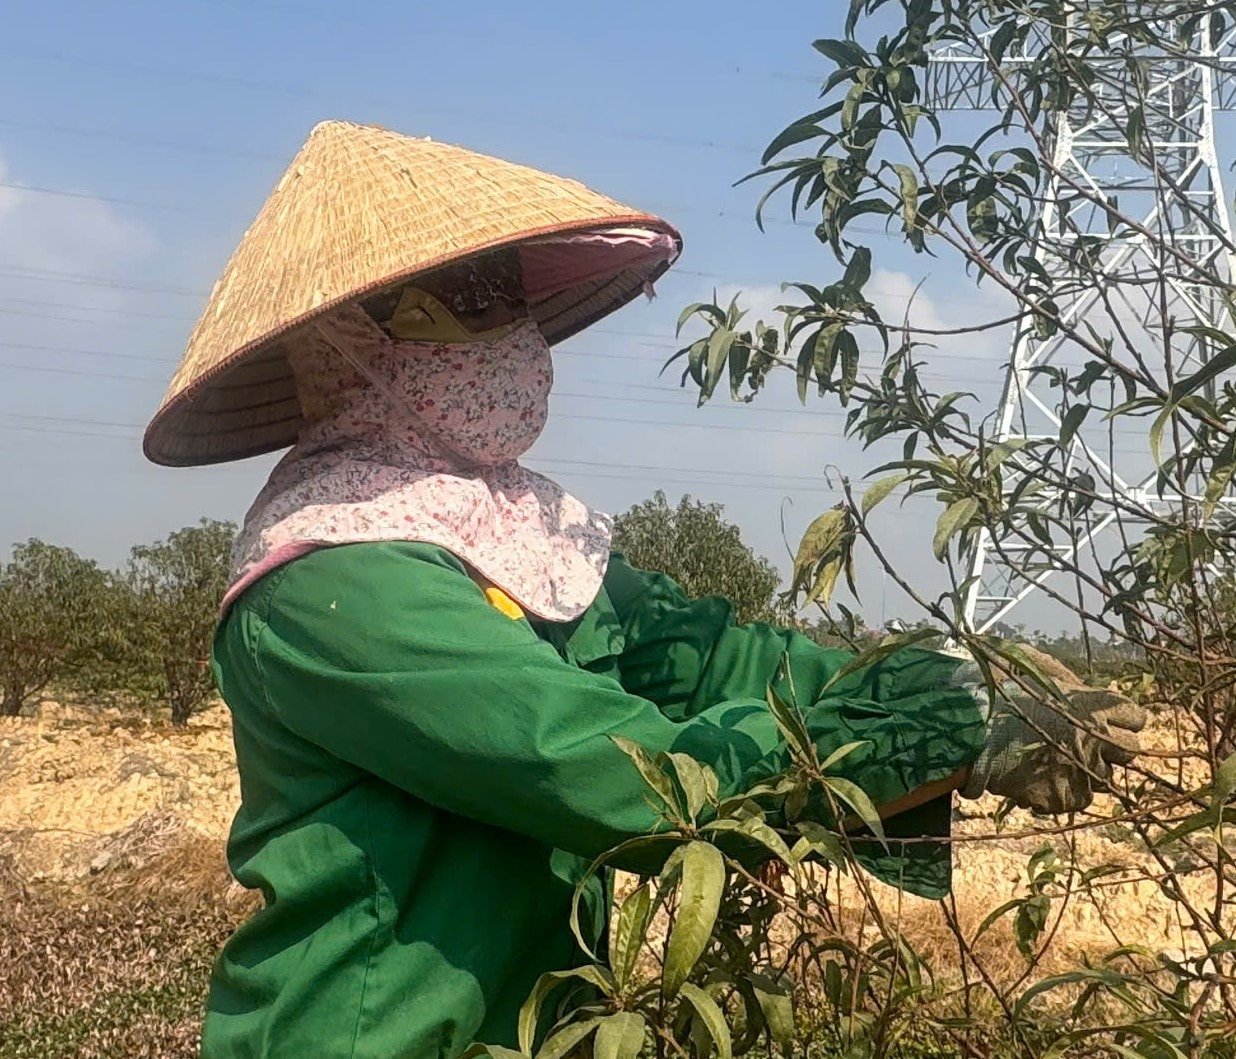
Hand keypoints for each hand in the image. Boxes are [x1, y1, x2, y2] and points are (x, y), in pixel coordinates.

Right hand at [953, 646, 1146, 813]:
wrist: (972, 732)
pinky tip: (1042, 779)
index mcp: (1093, 705)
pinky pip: (1080, 798)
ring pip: (1106, 777)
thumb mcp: (1031, 666)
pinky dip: (1065, 791)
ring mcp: (1084, 769)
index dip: (1121, 719)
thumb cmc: (997, 693)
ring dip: (1088, 771)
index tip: (1107, 721)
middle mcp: (1097, 738)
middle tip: (1087, 744)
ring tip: (1057, 763)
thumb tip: (1075, 681)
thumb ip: (1062, 674)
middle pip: (1131, 750)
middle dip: (1113, 748)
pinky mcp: (1068, 796)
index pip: (1135, 715)